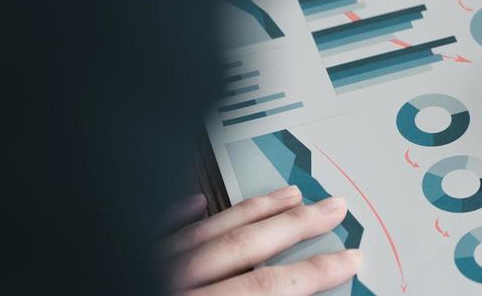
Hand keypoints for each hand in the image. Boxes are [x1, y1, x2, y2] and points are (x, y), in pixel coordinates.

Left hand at [163, 187, 362, 294]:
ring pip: (208, 230)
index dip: (314, 272)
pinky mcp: (133, 258)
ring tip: (289, 195)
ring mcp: (153, 267)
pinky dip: (181, 216)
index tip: (348, 260)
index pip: (268, 286)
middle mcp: (177, 283)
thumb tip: (296, 293)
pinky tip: (197, 201)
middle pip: (245, 245)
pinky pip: (160, 233)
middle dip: (296, 225)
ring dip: (254, 211)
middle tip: (332, 208)